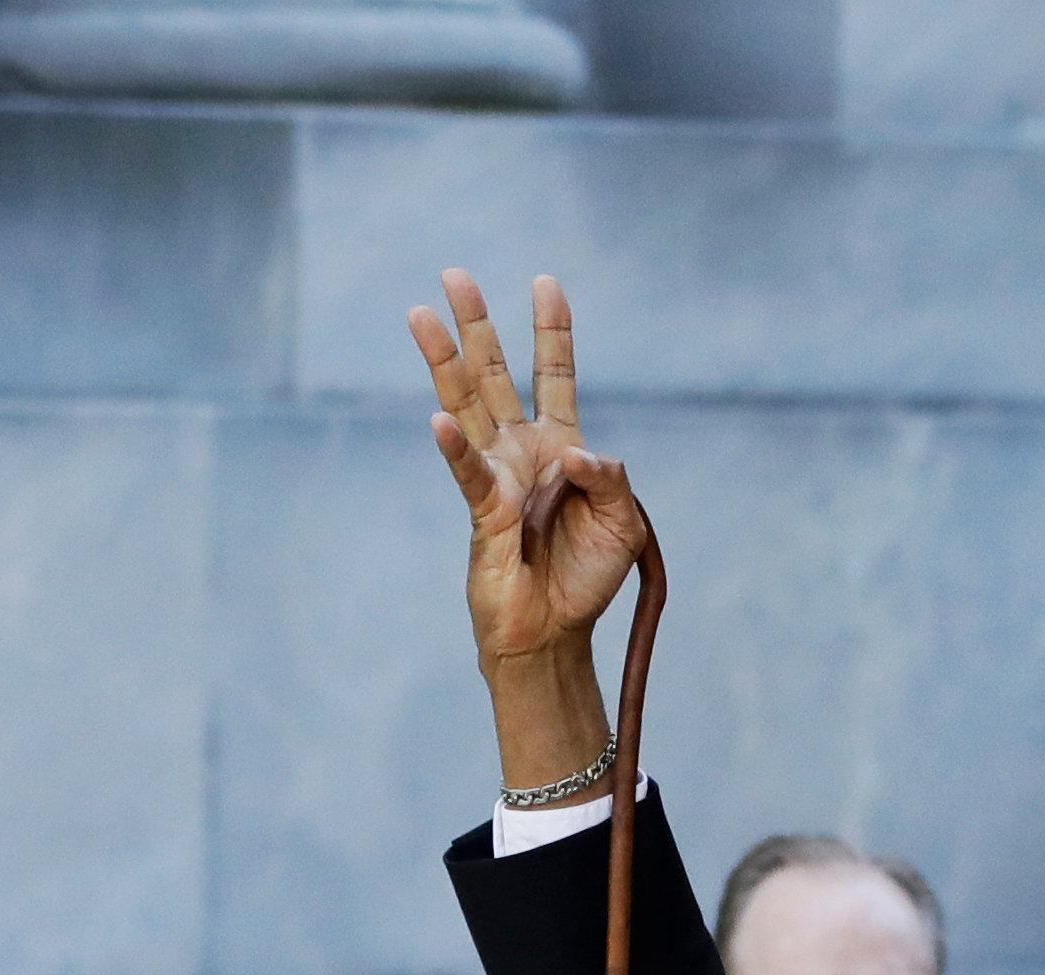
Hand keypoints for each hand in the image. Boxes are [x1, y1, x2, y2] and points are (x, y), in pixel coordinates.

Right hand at [406, 268, 643, 782]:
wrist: (555, 631)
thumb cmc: (587, 578)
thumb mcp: (624, 523)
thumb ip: (610, 479)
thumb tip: (576, 453)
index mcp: (560, 447)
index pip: (555, 377)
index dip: (553, 332)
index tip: (545, 282)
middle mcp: (522, 453)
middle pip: (496, 375)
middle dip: (478, 325)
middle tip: (454, 274)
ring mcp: (497, 478)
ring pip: (466, 407)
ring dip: (444, 362)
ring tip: (420, 314)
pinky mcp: (484, 514)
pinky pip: (468, 475)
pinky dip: (457, 449)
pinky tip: (440, 421)